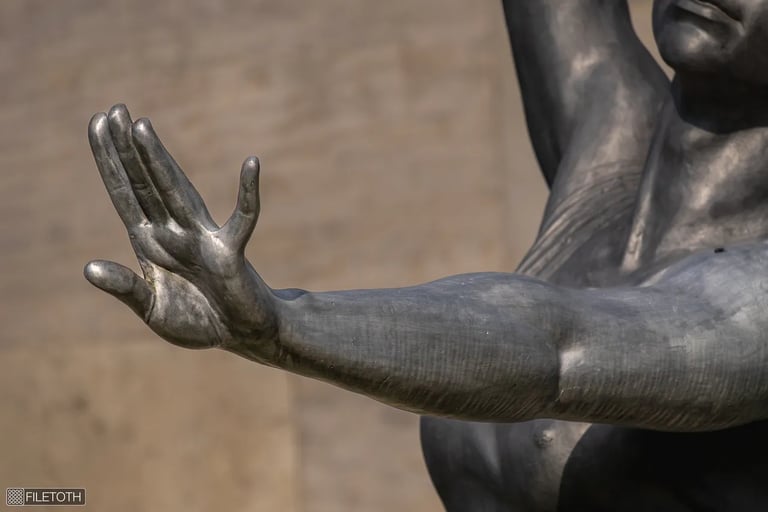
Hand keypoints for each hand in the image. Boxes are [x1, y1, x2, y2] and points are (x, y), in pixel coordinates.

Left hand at [85, 104, 276, 349]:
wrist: (240, 334)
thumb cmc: (199, 321)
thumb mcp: (153, 310)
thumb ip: (126, 288)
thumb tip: (89, 267)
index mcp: (151, 244)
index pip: (125, 195)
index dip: (110, 162)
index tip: (98, 124)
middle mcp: (174, 233)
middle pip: (145, 183)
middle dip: (127, 149)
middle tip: (115, 109)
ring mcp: (202, 239)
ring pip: (177, 192)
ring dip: (158, 161)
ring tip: (140, 125)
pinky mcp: (230, 252)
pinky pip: (243, 218)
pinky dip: (248, 193)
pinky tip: (251, 165)